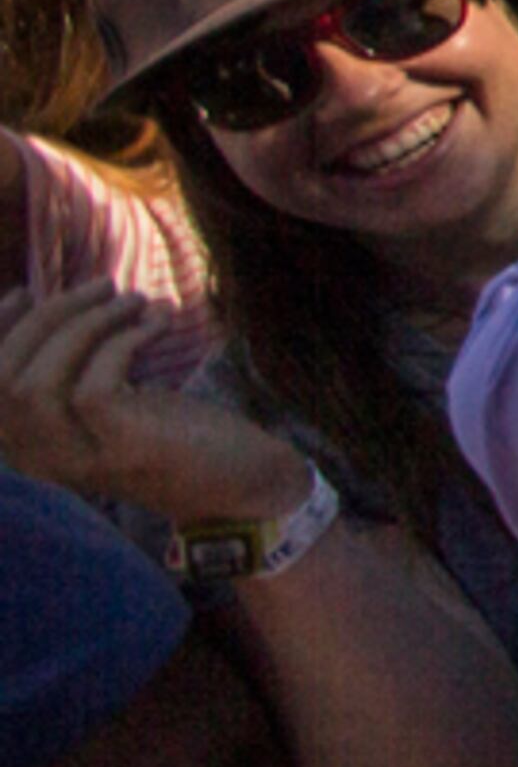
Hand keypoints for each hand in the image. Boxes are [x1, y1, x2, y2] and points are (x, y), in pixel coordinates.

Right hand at [0, 283, 308, 525]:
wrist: (243, 481)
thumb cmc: (175, 431)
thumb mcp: (114, 399)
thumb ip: (77, 368)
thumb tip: (54, 302)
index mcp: (33, 448)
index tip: (23, 291)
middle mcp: (45, 461)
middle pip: (4, 381)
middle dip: (46, 318)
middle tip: (103, 285)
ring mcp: (83, 460)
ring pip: (39, 384)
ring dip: (86, 324)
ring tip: (134, 300)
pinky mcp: (124, 451)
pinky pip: (94, 386)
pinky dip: (124, 340)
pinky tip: (158, 322)